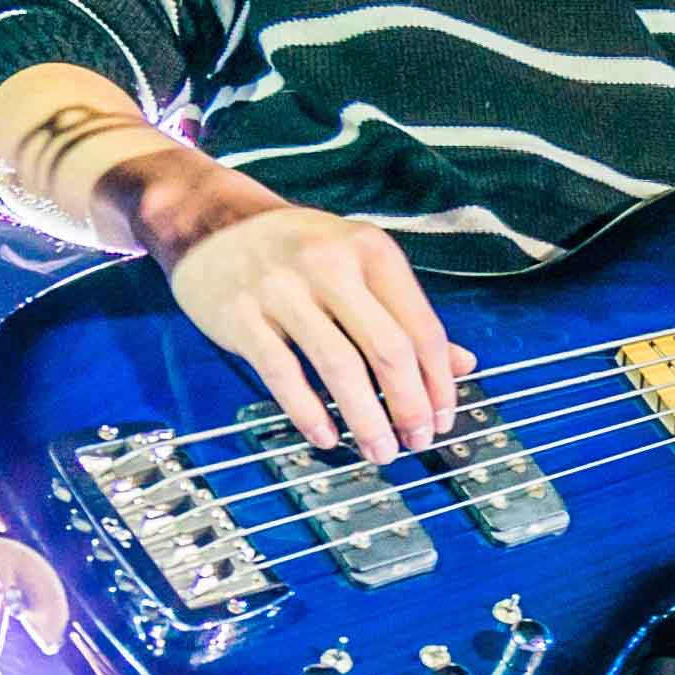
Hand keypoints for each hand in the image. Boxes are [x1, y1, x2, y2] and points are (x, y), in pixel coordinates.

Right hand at [149, 164, 469, 462]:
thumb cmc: (296, 251)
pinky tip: (326, 437)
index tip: (442, 419)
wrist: (211, 222)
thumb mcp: (358, 265)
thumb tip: (463, 364)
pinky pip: (284, 374)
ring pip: (339, 367)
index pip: (420, 326)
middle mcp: (331, 264)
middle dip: (409, 406)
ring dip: (366, 420)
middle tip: (417, 443)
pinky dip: (310, 412)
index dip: (438, 382)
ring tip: (380, 451)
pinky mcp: (242, 315)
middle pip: (387, 349)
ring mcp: (283, 288)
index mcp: (371, 250)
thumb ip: (406, 313)